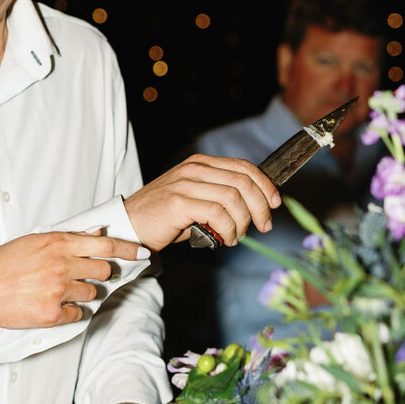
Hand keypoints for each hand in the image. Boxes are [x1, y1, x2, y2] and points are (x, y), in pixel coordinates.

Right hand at [0, 231, 145, 330]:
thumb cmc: (0, 265)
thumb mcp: (33, 241)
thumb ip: (65, 239)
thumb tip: (95, 234)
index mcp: (57, 243)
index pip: (105, 245)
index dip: (129, 249)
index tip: (143, 252)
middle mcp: (61, 265)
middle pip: (103, 270)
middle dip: (98, 274)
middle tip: (82, 276)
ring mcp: (58, 290)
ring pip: (92, 294)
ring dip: (81, 293)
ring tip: (56, 290)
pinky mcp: (53, 314)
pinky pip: (78, 314)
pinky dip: (69, 311)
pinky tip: (49, 305)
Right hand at [125, 155, 279, 250]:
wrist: (129, 225)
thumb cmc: (163, 217)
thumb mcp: (194, 200)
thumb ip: (219, 197)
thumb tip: (254, 208)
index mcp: (200, 164)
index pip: (244, 167)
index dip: (265, 185)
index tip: (275, 204)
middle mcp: (194, 169)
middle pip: (243, 181)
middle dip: (260, 207)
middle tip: (263, 226)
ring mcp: (185, 184)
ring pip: (233, 198)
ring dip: (243, 222)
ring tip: (237, 236)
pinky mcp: (178, 202)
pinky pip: (217, 213)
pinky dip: (228, 229)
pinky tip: (225, 239)